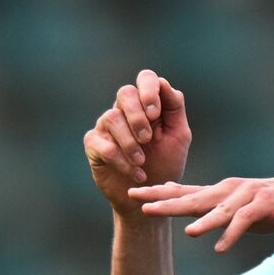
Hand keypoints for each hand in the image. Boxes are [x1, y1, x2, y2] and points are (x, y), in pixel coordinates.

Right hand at [84, 70, 190, 215]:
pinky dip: (122, 161)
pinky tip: (137, 173)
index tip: (156, 114)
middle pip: (125, 92)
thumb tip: (163, 82)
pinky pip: (104, 145)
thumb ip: (174, 108)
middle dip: (137, 115)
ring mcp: (107, 127)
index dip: (149, 91)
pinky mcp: (94, 146)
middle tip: (148, 139)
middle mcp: (125, 110)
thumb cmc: (165, 163)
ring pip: (112, 117)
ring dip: (130, 142)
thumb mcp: (179, 136)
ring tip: (142, 162)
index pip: (145, 79)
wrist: (150, 195)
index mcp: (147, 103)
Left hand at [130, 177, 273, 252]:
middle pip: (193, 197)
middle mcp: (229, 190)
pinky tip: (220, 247)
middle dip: (166, 202)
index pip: (182, 191)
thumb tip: (183, 207)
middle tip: (142, 204)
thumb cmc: (265, 206)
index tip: (133, 194)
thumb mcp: (233, 205)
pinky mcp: (264, 205)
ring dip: (204, 220)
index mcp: (218, 191)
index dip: (157, 193)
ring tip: (188, 231)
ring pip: (219, 209)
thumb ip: (208, 205)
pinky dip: (232, 234)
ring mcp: (247, 196)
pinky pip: (245, 221)